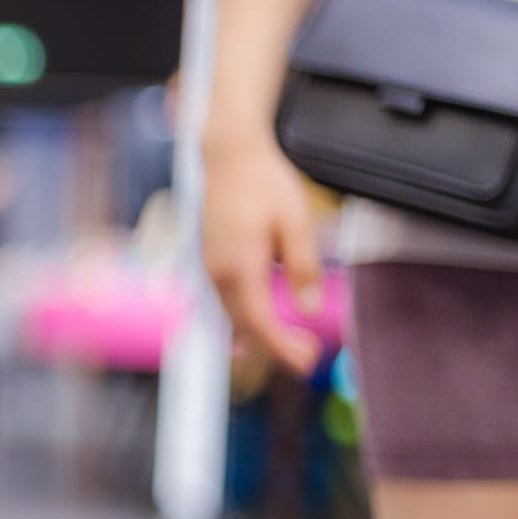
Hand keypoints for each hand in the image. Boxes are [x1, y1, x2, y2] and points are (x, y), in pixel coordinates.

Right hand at [201, 129, 323, 375]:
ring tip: (292, 342)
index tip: (307, 362)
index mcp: (239, 267)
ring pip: (231, 316)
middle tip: (308, 357)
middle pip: (242, 326)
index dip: (282, 347)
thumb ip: (303, 267)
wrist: (229, 156)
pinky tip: (262, 320)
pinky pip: (225, 301)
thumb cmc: (265, 183)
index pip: (259, 322)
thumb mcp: (296, 221)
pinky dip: (245, 317)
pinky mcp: (209, 261)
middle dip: (274, 347)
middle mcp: (217, 273)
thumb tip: (308, 309)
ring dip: (260, 334)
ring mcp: (209, 267)